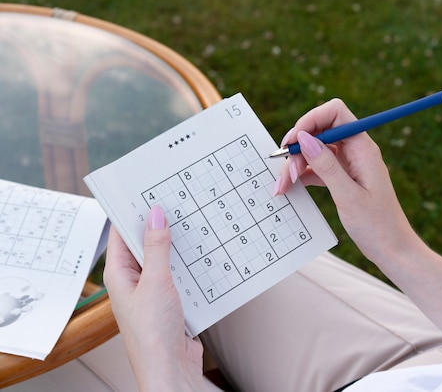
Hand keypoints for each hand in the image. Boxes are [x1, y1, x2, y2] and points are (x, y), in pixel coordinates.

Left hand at [104, 206, 209, 390]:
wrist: (170, 367)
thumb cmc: (152, 332)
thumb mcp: (156, 281)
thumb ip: (157, 248)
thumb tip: (154, 215)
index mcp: (119, 274)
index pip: (121, 234)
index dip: (131, 212)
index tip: (146, 191)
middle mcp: (134, 281)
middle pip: (145, 244)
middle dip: (159, 225)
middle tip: (175, 202)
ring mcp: (153, 291)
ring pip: (165, 258)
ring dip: (178, 245)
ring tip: (192, 223)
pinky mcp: (171, 300)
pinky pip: (180, 274)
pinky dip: (190, 264)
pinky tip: (203, 253)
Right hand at [274, 99, 417, 264]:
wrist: (392, 249)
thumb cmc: (377, 225)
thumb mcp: (348, 196)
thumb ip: (326, 165)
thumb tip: (304, 138)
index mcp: (363, 148)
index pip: (335, 113)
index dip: (310, 120)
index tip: (292, 141)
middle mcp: (356, 150)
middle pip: (320, 131)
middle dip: (298, 147)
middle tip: (286, 173)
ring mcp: (349, 164)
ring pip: (315, 150)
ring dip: (296, 164)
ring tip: (283, 186)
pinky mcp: (343, 178)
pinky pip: (318, 167)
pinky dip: (303, 175)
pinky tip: (292, 188)